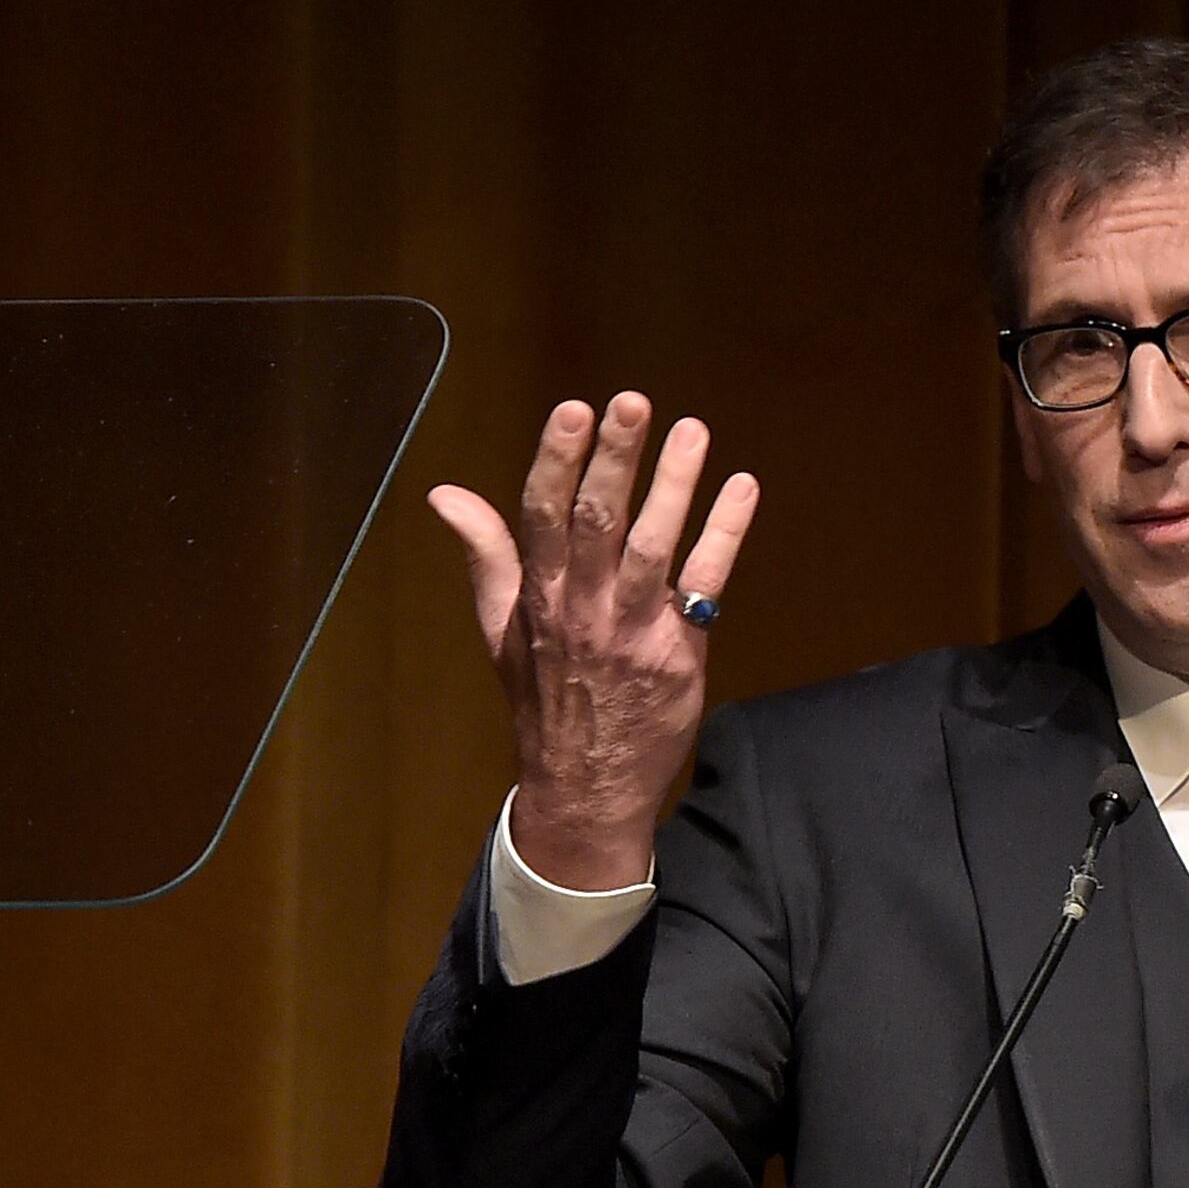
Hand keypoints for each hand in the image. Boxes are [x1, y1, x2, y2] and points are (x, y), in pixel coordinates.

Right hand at [426, 393, 760, 891]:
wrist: (585, 786)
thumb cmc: (543, 697)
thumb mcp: (498, 629)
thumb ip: (485, 555)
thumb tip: (445, 493)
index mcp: (538, 596)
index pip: (541, 515)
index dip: (556, 460)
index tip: (573, 409)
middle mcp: (583, 608)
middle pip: (598, 521)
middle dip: (616, 459)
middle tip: (634, 402)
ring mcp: (633, 631)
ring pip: (654, 547)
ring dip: (675, 487)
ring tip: (692, 430)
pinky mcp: (679, 653)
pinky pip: (705, 587)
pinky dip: (726, 536)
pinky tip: (743, 489)